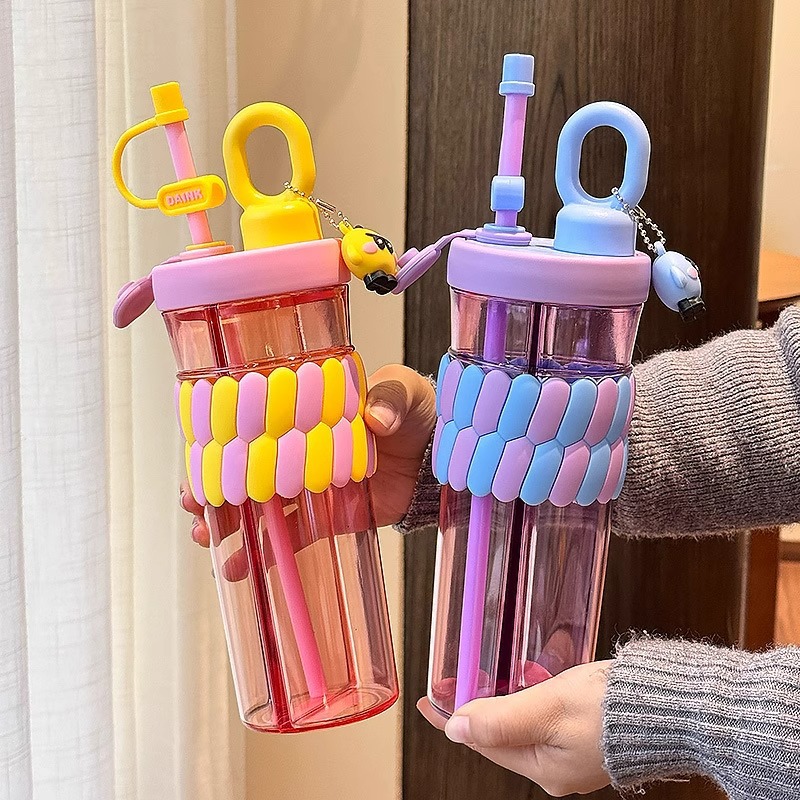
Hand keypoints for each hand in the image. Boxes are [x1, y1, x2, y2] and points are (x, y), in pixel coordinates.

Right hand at [180, 364, 436, 544]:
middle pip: (245, 467)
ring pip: (259, 505)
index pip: (253, 422)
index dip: (221, 438)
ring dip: (229, 522)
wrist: (438, 452)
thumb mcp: (403, 391)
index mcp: (306, 411)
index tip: (197, 455)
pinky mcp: (326, 516)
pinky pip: (290, 536)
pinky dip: (265, 552)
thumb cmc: (415, 411)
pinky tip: (237, 568)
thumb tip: (376, 418)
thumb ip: (390, 398)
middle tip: (192, 502)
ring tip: (206, 538)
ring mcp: (309, 484)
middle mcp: (298, 448)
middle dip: (214, 485)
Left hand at [417, 661, 611, 796]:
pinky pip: (546, 716)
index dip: (453, 717)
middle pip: (501, 734)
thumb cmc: (614, 708)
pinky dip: (530, 696)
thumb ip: (501, 718)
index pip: (483, 741)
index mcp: (544, 768)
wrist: (671, 705)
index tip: (429, 700)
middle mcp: (557, 766)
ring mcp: (574, 751)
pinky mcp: (588, 733)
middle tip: (455, 681)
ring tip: (485, 676)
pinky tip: (529, 676)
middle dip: (476, 707)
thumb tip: (458, 728)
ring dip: (502, 699)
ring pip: (523, 722)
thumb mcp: (547, 708)